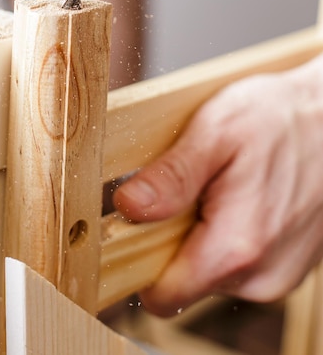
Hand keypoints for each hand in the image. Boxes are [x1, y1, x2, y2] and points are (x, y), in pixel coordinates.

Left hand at [114, 55, 322, 315]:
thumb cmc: (279, 118)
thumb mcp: (216, 131)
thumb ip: (172, 176)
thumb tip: (128, 207)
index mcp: (237, 247)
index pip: (163, 295)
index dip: (139, 259)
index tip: (140, 220)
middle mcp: (261, 275)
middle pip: (183, 280)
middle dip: (173, 237)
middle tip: (192, 186)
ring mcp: (278, 274)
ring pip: (209, 271)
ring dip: (202, 233)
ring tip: (222, 185)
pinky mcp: (286, 266)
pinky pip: (237, 263)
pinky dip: (227, 233)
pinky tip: (242, 195)